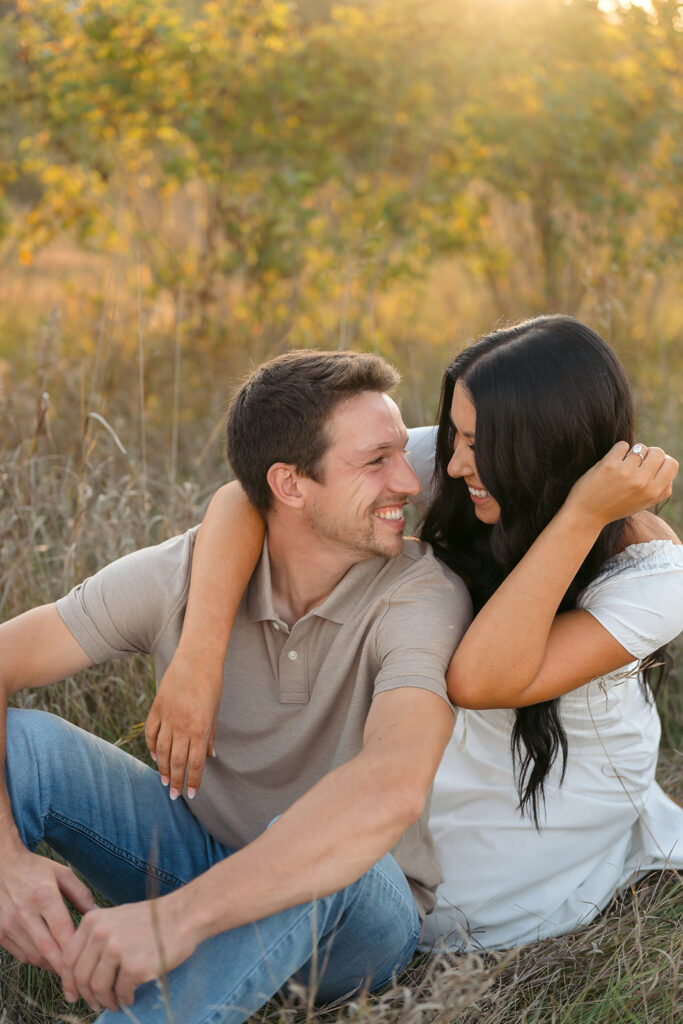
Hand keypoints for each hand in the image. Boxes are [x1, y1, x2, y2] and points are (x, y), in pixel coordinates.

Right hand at [0, 840, 95, 973]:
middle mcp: (24, 912)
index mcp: (44, 895)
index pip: (62, 931)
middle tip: (80, 978)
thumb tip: (98, 915)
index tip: (89, 960)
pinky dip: (37, 960)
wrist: (1, 865)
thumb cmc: (35, 869)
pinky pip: (21, 955)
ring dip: (52, 965)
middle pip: (48, 950)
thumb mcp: (62, 874)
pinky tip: (49, 958)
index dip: (75, 950)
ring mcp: (9, 924)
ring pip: (34, 956)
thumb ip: (81, 894)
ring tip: (68, 968)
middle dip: (65, 968)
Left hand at [61, 896, 195, 1011]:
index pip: (68, 958)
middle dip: (86, 995)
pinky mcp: (133, 966)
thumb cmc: (151, 920)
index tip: (73, 994)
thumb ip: (95, 939)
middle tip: (94, 1003)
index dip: (68, 981)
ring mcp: (116, 950)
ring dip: (105, 1001)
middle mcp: (100, 933)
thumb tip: (79, 973)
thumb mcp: (115, 919)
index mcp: (92, 921)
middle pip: (80, 976)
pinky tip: (130, 997)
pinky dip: (123, 999)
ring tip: (114, 1003)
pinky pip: (120, 992)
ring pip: (97, 987)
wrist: (182, 916)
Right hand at [145, 649, 222, 798]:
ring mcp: (167, 717)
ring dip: (162, 768)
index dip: (193, 780)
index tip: (191, 794)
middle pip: (176, 761)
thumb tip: (210, 756)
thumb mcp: (215, 711)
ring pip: (161, 750)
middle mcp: (182, 726)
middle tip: (174, 795)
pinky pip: (151, 732)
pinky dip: (151, 746)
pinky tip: (153, 756)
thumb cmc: (211, 683)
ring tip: (164, 781)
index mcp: (200, 728)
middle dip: (176, 781)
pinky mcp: (156, 707)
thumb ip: (211, 735)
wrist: (197, 658)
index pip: (195, 762)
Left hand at [567, 442, 677, 529]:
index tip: (651, 465)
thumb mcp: (643, 503)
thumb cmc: (616, 507)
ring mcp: (625, 473)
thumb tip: (668, 464)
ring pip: (640, 447)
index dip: (662, 461)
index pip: (672, 464)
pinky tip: (612, 462)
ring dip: (631, 453)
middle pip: (658, 452)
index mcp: (653, 493)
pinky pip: (623, 445)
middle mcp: (642, 483)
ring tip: (622, 465)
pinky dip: (618, 450)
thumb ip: (660, 488)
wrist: (587, 514)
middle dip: (648, 453)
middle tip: (637, 462)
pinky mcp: (609, 465)